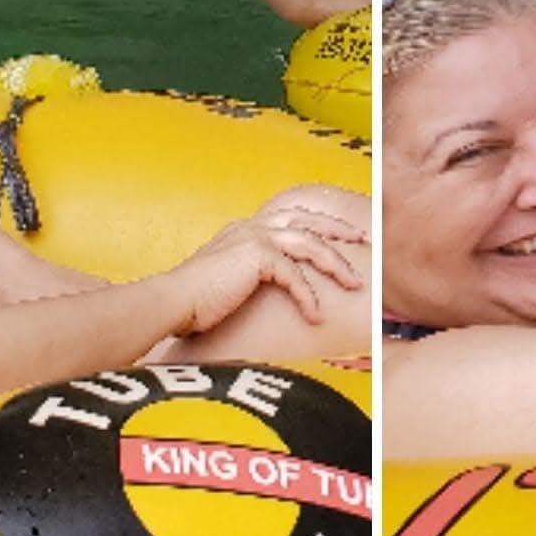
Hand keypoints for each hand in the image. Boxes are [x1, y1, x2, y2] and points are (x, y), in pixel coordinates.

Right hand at [166, 207, 366, 332]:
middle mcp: (252, 225)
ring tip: (356, 284)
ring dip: (336, 264)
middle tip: (363, 241)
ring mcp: (254, 237)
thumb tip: (272, 289)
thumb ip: (250, 277)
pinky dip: (308, 297)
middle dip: (338, 230)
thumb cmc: (194, 303)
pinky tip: (316, 317)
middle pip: (308, 220)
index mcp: (245, 229)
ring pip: (310, 243)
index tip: (341, 237)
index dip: (319, 225)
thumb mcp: (228, 282)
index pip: (291, 218)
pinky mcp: (257, 255)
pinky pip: (294, 275)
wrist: (171, 302)